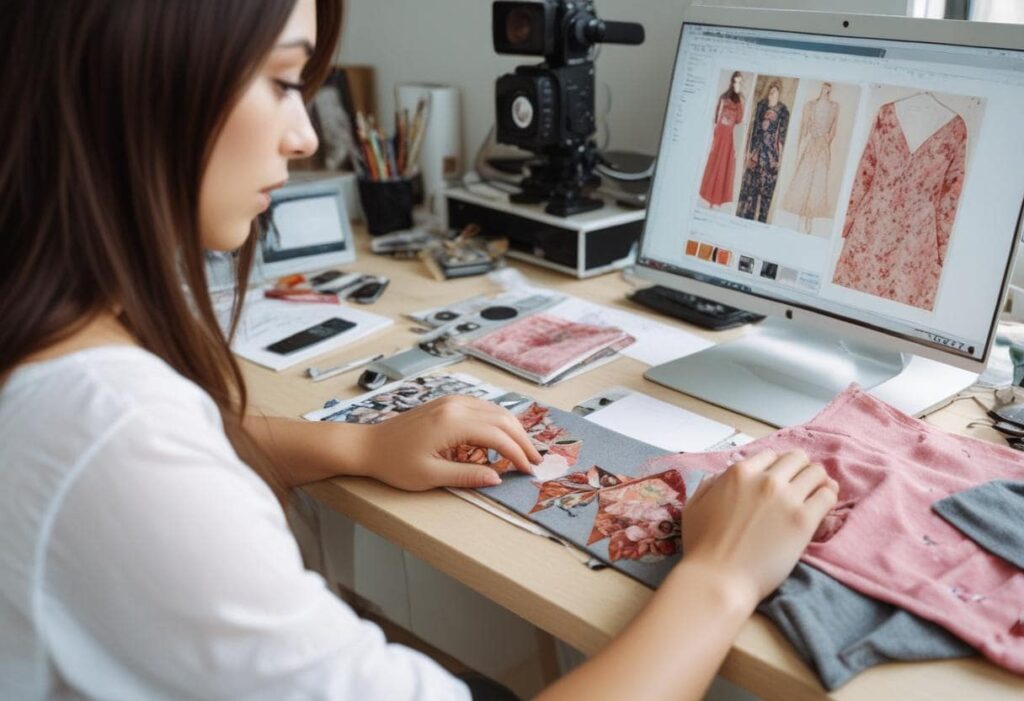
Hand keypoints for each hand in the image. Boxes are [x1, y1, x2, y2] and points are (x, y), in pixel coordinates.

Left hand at [356, 395, 541, 490]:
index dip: (517, 454)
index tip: (528, 471)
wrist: (368, 445)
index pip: (498, 436)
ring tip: (523, 450)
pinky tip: (500, 437)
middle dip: (522, 440)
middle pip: (502, 419)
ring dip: (512, 429)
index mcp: (453, 423)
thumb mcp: (431, 476)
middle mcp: (455, 406)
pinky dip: (497, 422)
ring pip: (495, 410)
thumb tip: (496, 478)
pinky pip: (482, 408)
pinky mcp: (446, 403)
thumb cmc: (394, 463)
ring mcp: (451, 401)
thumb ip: (467, 475)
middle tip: (535, 461)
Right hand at [681, 449, 837, 608]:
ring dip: (818, 481)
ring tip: (816, 495)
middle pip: (797, 459)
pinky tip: (823, 507)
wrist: (719, 579)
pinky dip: (829, 497)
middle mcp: (765, 479)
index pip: (771, 456)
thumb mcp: (694, 506)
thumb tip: (718, 479)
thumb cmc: (701, 547)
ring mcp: (786, 498)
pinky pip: (828, 496)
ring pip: (817, 473)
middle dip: (800, 470)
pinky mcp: (803, 520)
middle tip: (800, 486)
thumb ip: (708, 485)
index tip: (780, 480)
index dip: (777, 467)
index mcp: (739, 473)